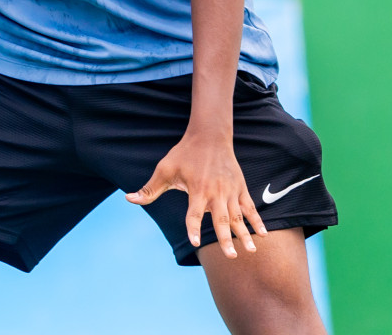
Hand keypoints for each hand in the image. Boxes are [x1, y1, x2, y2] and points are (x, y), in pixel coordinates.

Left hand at [125, 131, 265, 258]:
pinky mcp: (240, 187)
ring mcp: (230, 190)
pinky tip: (262, 234)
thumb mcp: (165, 169)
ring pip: (238, 216)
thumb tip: (129, 198)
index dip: (193, 227)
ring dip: (244, 233)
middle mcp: (215, 192)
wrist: (209, 135)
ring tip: (250, 250)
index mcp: (197, 189)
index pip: (193, 213)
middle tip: (231, 256)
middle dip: (226, 238)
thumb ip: (150, 188)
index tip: (195, 242)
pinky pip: (250, 207)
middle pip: (222, 219)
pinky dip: (257, 220)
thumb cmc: (184, 153)